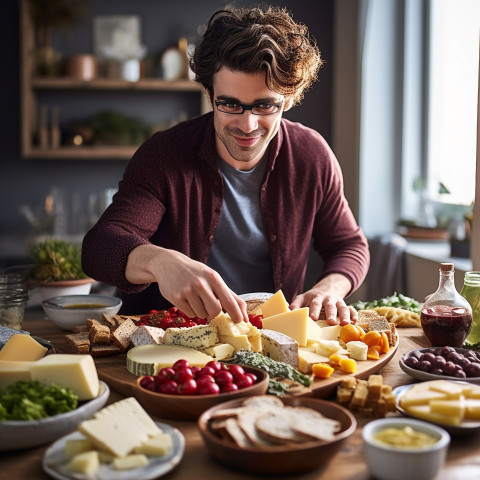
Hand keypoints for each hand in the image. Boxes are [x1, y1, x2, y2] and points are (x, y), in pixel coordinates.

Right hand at [126, 245, 247, 322]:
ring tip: (196, 299)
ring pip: (202, 314)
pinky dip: (191, 311)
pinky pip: (190, 314)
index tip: (240, 322)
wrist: (168, 264)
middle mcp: (201, 283)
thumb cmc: (196, 273)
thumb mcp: (213, 278)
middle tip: (210, 308)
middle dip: (215, 314)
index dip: (236, 314)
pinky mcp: (176, 297)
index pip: (229, 300)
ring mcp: (187, 290)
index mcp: (213, 278)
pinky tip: (187, 299)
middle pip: (215, 311)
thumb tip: (244, 316)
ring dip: (201, 312)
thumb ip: (229, 295)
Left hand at [289, 274, 355, 325]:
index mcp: (317, 298)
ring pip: (343, 307)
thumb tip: (289, 311)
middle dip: (331, 314)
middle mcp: (328, 299)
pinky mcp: (345, 305)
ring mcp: (338, 302)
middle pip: (330, 306)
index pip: (315, 304)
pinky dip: (354, 314)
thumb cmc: (312, 298)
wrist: (326, 289)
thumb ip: (296, 304)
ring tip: (345, 324)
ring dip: (345, 315)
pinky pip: (351, 309)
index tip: (313, 318)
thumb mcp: (303, 298)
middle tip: (331, 322)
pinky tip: (355, 321)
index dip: (314, 310)